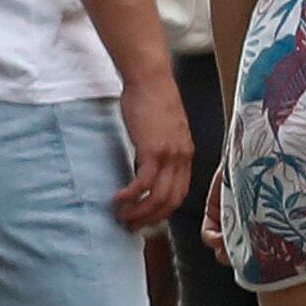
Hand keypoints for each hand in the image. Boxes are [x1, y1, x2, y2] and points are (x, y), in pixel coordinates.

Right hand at [112, 68, 191, 226]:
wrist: (151, 80)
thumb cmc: (153, 100)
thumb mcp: (164, 130)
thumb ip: (161, 150)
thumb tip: (148, 166)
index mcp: (186, 154)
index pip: (180, 193)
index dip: (164, 211)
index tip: (148, 219)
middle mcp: (182, 158)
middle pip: (171, 201)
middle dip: (151, 218)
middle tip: (132, 226)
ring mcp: (170, 156)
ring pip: (158, 197)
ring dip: (139, 212)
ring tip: (121, 217)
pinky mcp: (153, 150)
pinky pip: (143, 183)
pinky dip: (131, 196)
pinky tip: (118, 199)